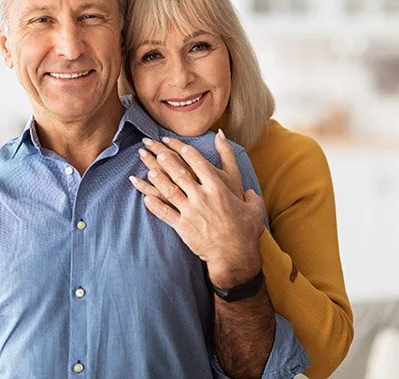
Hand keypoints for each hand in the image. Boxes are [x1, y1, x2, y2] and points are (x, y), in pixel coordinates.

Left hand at [129, 132, 264, 287]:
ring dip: (157, 178)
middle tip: (154, 149)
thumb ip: (251, 195)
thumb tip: (249, 190)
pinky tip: (144, 198)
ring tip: (147, 169)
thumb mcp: (254, 208)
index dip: (185, 151)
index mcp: (217, 188)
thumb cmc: (245, 232)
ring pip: (168, 189)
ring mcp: (190, 211)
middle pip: (179, 172)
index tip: (175, 143)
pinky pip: (164, 212)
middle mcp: (201, 196)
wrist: (234, 256)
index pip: (198, 163)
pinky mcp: (182, 226)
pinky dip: (153, 205)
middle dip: (165, 158)